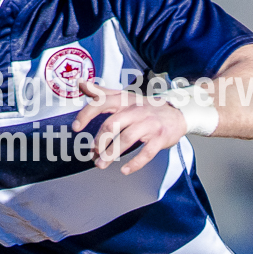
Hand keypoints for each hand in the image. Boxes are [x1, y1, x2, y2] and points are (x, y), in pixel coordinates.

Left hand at [71, 80, 186, 174]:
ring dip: (111, 154)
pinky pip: (146, 153)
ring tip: (101, 164)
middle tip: (92, 153)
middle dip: (99, 141)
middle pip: (112, 124)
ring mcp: (149, 124)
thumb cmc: (144, 107)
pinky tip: (124, 170)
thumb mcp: (124, 97)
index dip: (86, 114)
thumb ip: (101, 92)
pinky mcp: (160, 138)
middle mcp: (136, 110)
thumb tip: (81, 83)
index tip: (75, 127)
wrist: (177, 113)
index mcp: (124, 101)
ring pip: (127, 139)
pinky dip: (134, 163)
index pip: (102, 103)